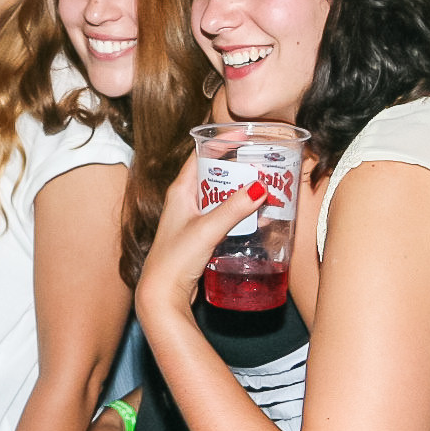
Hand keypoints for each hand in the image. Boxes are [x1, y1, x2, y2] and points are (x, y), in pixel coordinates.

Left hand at [136, 154, 268, 315]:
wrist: (161, 295)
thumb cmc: (174, 260)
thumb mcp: (207, 230)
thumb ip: (233, 209)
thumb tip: (259, 188)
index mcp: (180, 191)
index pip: (201, 153)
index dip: (222, 140)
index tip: (245, 134)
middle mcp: (185, 201)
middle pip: (215, 174)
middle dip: (240, 168)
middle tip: (264, 165)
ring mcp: (192, 219)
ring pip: (222, 197)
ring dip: (242, 193)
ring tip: (268, 190)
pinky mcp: (200, 236)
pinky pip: (224, 217)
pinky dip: (240, 214)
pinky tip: (258, 219)